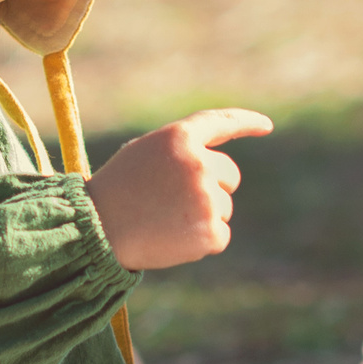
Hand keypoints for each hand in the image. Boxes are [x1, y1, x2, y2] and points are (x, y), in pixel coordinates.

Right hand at [85, 109, 271, 270]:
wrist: (95, 230)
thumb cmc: (116, 191)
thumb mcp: (144, 154)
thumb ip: (182, 152)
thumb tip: (217, 169)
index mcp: (179, 137)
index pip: (222, 122)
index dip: (247, 122)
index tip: (267, 126)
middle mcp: (199, 164)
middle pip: (230, 176)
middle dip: (214, 187)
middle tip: (176, 202)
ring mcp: (207, 198)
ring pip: (225, 208)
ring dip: (203, 216)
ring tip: (165, 220)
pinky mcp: (210, 231)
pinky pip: (221, 235)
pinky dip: (203, 241)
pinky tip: (173, 239)